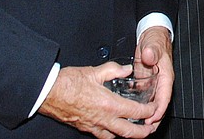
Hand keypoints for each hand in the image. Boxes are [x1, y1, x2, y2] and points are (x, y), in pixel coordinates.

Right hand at [38, 63, 154, 137]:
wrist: (49, 93)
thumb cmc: (68, 83)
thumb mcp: (95, 71)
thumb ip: (114, 70)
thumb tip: (127, 70)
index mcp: (109, 104)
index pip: (136, 112)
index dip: (149, 112)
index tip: (154, 109)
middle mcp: (103, 119)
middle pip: (130, 132)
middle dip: (144, 132)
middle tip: (152, 127)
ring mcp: (94, 126)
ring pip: (116, 137)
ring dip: (129, 135)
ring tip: (136, 131)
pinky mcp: (85, 128)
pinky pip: (103, 136)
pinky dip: (112, 135)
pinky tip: (114, 130)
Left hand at [136, 26, 173, 128]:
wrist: (152, 35)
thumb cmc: (155, 39)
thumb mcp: (153, 44)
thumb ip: (152, 50)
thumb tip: (149, 55)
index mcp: (166, 76)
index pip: (165, 97)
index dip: (159, 110)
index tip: (151, 120)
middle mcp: (161, 82)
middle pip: (159, 105)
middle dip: (154, 119)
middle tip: (144, 130)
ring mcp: (154, 83)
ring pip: (152, 104)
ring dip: (147, 116)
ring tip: (138, 127)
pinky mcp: (147, 82)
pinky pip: (145, 98)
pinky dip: (140, 108)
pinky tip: (132, 114)